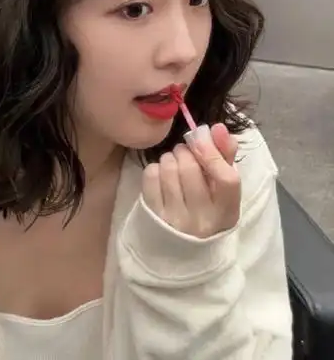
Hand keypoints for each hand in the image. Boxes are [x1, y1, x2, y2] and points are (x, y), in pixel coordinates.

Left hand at [142, 123, 240, 238]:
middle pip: (191, 168)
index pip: (227, 179)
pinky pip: (150, 175)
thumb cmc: (207, 210)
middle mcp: (202, 220)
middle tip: (186, 154)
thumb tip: (218, 128)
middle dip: (186, 152)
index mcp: (226, 212)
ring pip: (169, 168)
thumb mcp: (223, 191)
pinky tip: (162, 176)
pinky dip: (156, 168)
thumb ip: (225, 157)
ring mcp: (175, 220)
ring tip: (175, 165)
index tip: (202, 139)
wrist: (179, 250)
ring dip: (170, 158)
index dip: (213, 153)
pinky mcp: (152, 215)